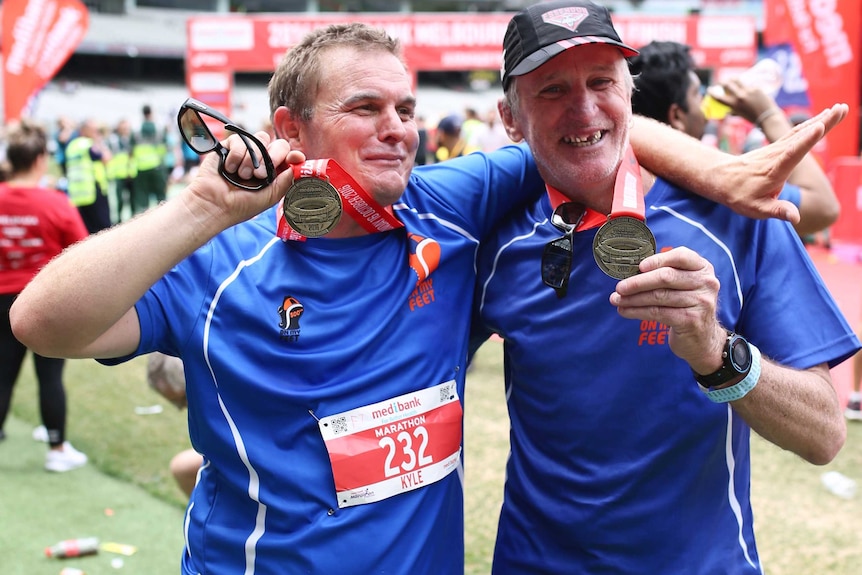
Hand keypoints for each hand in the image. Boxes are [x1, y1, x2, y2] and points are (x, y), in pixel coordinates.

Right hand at [183, 131, 305, 228]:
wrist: (215, 204)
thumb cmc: (241, 205)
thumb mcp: (269, 197)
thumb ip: (285, 181)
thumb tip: (297, 164)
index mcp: (274, 172)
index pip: (289, 157)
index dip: (294, 155)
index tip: (295, 158)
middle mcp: (262, 160)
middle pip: (278, 144)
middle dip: (273, 156)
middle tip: (261, 174)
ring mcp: (247, 151)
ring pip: (261, 139)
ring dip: (252, 159)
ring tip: (243, 175)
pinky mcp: (230, 145)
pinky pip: (240, 140)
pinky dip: (236, 156)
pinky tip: (229, 169)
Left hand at [609, 247, 725, 372]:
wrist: (702, 339)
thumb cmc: (687, 307)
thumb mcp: (684, 286)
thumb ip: (666, 274)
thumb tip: (631, 272)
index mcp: (703, 268)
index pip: (681, 256)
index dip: (657, 260)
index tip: (638, 266)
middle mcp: (706, 283)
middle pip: (666, 277)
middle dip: (638, 282)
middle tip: (619, 287)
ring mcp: (701, 302)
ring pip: (658, 296)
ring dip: (633, 299)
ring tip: (617, 300)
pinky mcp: (691, 320)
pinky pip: (657, 313)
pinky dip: (637, 311)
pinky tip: (625, 311)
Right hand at [709, 79, 774, 124]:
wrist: (768, 117)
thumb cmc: (753, 118)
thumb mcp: (740, 114)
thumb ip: (734, 110)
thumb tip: (728, 109)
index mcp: (734, 105)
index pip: (719, 97)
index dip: (712, 92)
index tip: (709, 90)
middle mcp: (740, 96)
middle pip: (728, 84)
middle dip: (722, 82)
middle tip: (722, 83)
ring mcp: (748, 91)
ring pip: (737, 80)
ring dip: (732, 79)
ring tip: (731, 79)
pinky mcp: (756, 87)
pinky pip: (748, 84)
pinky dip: (744, 85)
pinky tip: (745, 86)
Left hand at [711, 103, 847, 223]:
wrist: (720, 178)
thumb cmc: (739, 196)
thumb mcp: (756, 209)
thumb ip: (777, 211)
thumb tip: (795, 217)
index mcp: (774, 171)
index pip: (791, 154)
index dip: (806, 141)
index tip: (819, 127)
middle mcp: (776, 155)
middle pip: (801, 136)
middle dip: (823, 122)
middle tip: (842, 108)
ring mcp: (776, 149)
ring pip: (800, 131)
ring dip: (821, 119)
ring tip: (840, 108)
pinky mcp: (777, 147)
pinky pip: (796, 133)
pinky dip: (811, 124)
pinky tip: (823, 118)